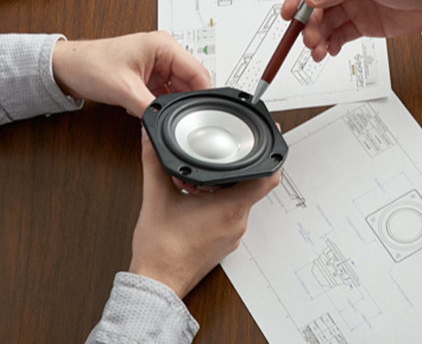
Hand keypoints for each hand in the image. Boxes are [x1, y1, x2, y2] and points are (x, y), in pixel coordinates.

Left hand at [51, 31, 209, 116]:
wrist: (67, 69)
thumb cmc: (89, 65)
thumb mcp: (125, 91)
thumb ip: (151, 109)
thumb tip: (166, 123)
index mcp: (163, 46)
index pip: (198, 71)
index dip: (205, 94)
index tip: (205, 113)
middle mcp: (162, 53)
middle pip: (189, 83)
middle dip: (183, 102)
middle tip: (178, 119)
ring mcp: (154, 65)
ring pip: (175, 91)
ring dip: (167, 104)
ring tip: (151, 109)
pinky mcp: (146, 76)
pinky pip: (162, 94)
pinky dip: (155, 105)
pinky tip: (141, 109)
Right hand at [129, 130, 279, 297]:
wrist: (157, 282)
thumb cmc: (161, 250)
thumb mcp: (156, 197)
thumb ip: (154, 161)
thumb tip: (150, 139)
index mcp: (229, 208)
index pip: (267, 177)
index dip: (271, 154)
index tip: (269, 140)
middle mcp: (237, 223)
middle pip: (248, 186)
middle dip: (229, 170)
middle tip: (209, 162)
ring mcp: (232, 236)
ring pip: (236, 202)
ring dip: (218, 189)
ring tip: (193, 186)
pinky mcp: (223, 244)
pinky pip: (228, 217)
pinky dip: (215, 205)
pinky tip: (192, 203)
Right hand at [282, 0, 421, 60]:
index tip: (288, 13)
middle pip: (316, 5)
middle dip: (309, 23)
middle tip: (309, 39)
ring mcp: (356, 4)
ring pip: (326, 23)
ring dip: (319, 37)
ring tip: (318, 50)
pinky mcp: (365, 23)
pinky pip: (340, 35)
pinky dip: (332, 44)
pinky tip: (331, 51)